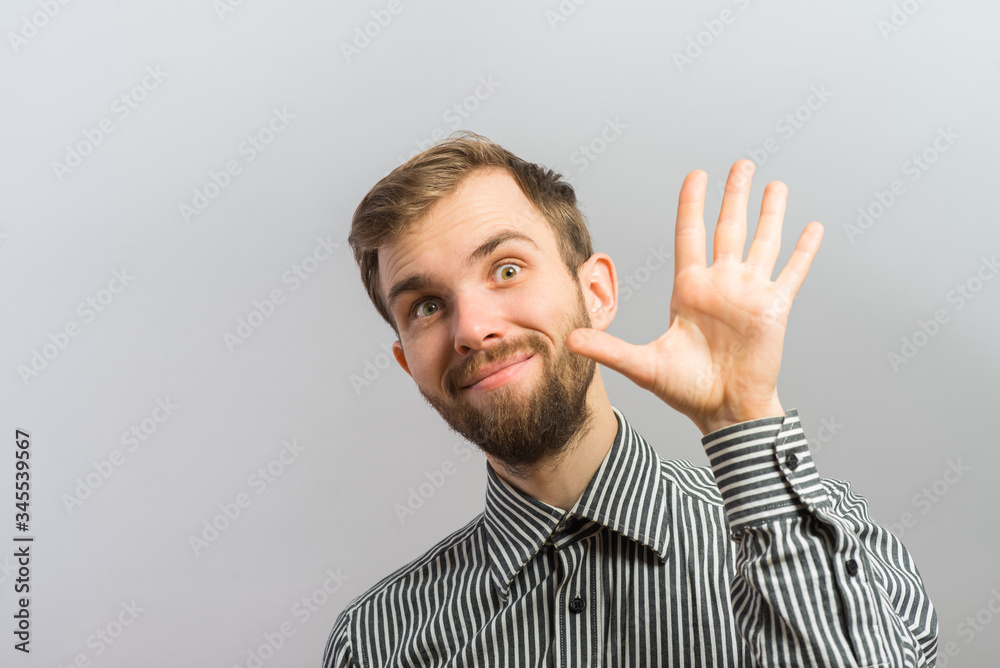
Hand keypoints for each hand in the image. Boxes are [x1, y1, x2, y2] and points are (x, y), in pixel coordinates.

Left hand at [566, 160, 823, 435]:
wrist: (723, 411)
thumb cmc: (685, 389)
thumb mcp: (643, 364)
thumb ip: (608, 348)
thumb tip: (568, 340)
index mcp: (690, 289)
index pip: (690, 235)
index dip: (692, 204)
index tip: (696, 175)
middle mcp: (721, 284)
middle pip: (729, 227)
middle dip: (734, 195)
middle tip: (740, 165)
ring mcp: (749, 293)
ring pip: (762, 241)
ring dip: (770, 212)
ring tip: (775, 184)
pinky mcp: (774, 307)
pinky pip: (792, 271)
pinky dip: (803, 250)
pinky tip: (813, 227)